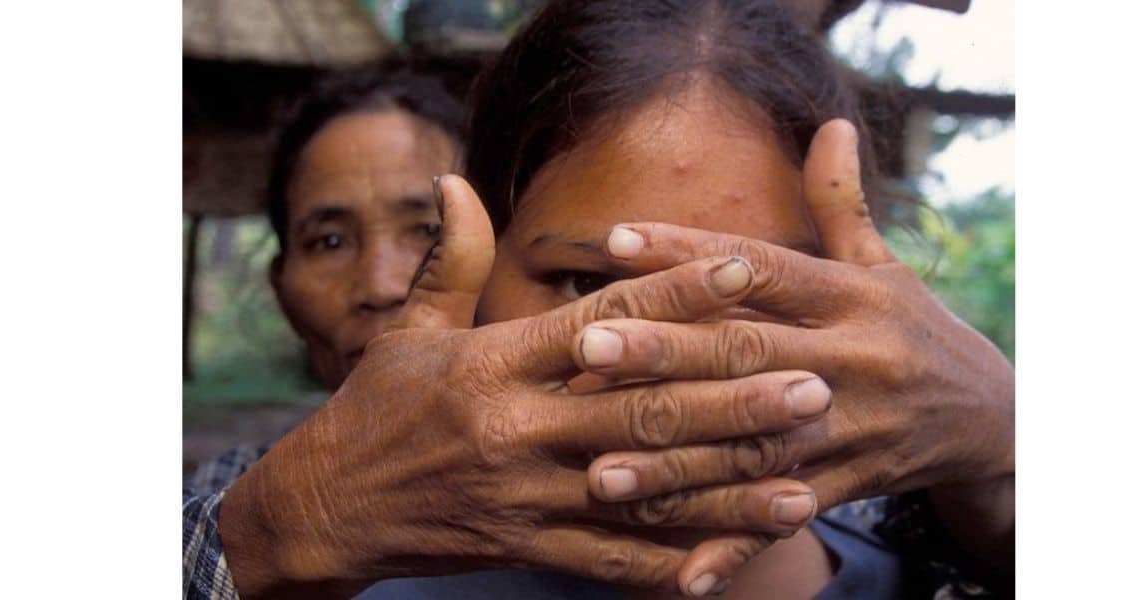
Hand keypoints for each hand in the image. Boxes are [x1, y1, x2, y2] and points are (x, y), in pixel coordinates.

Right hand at [217, 176, 833, 597]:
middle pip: (643, 411)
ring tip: (803, 483)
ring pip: (644, 494)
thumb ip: (449, 259)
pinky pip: (611, 561)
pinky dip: (673, 564)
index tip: (745, 268)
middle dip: (734, 401)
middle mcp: (518, 428)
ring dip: (727, 489)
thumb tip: (458, 181)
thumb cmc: (374, 408)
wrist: (325, 508)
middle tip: (813, 387)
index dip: (677, 291)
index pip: (603, 319)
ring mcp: (527, 496)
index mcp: (496, 363)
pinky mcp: (527, 546)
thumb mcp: (405, 329)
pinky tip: (733, 561)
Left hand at [576, 120, 1014, 566]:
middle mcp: (852, 361)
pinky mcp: (851, 486)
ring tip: (599, 469)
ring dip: (677, 463)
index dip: (690, 253)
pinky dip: (735, 544)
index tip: (616, 240)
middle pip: (746, 354)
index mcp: (852, 297)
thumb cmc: (916, 330)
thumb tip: (830, 122)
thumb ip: (844, 204)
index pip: (761, 268)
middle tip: (585, 348)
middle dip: (664, 353)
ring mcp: (852, 430)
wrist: (995, 418)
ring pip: (754, 446)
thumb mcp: (887, 266)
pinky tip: (682, 572)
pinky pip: (785, 516)